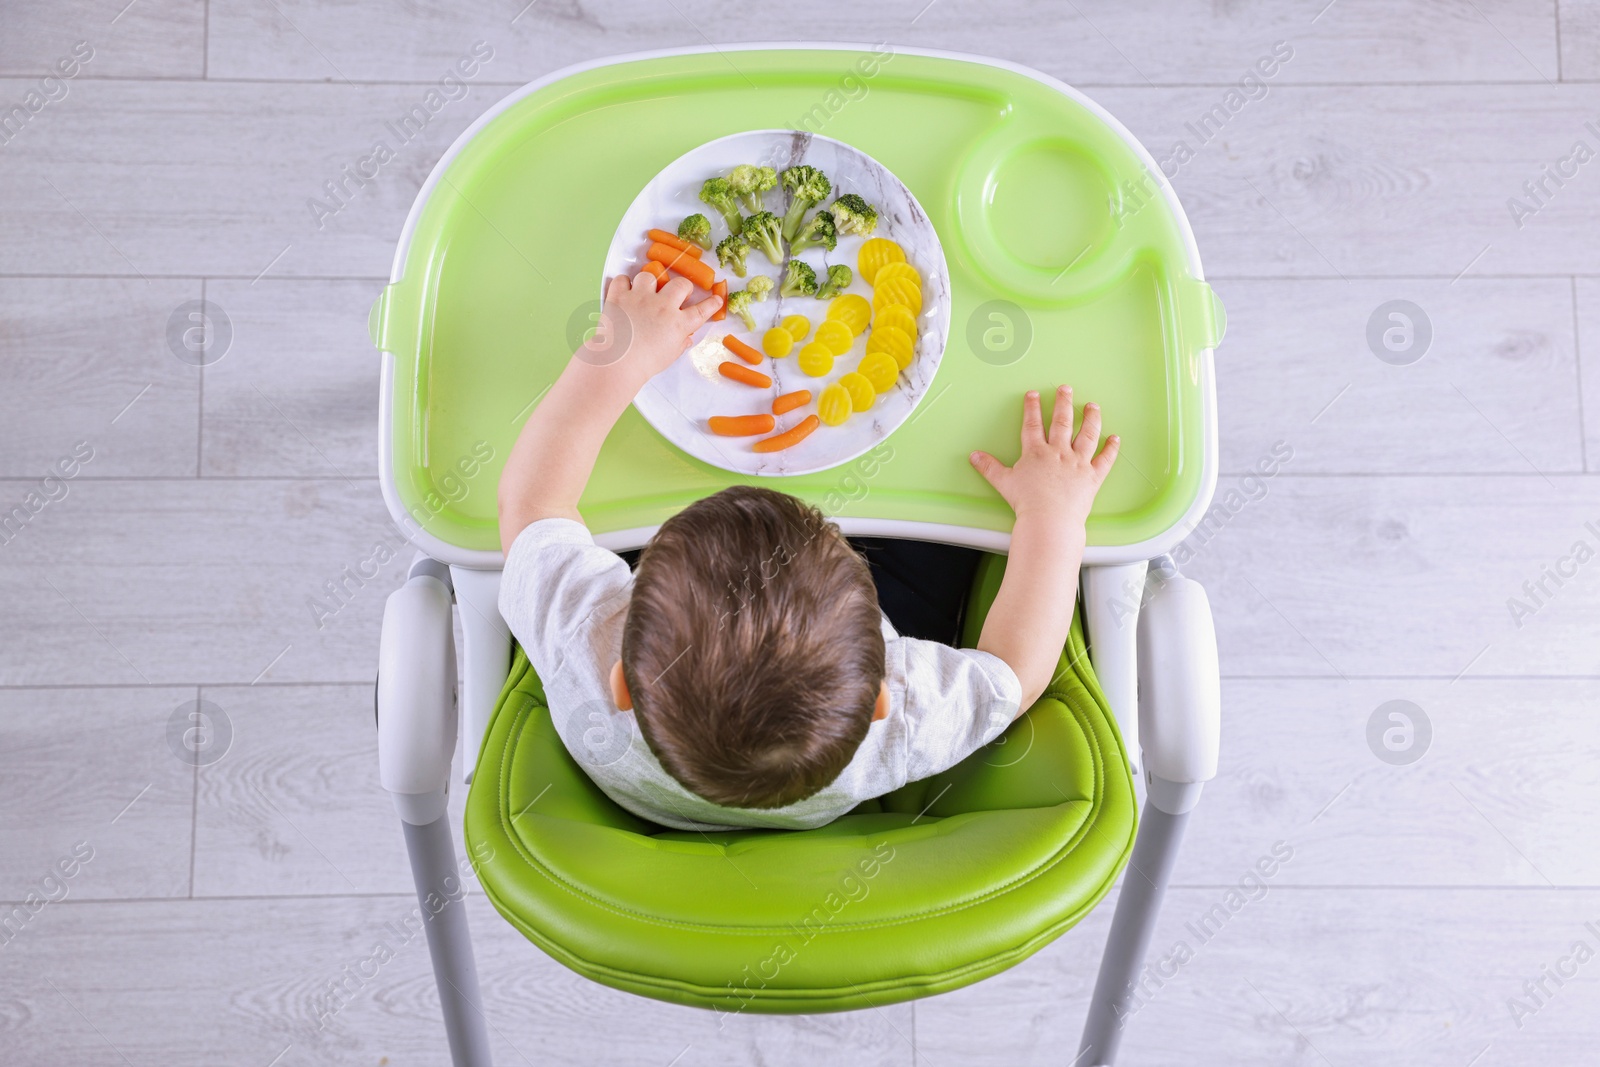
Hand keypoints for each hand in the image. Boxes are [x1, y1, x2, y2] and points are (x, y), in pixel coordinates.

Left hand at [584, 270, 721, 382]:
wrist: (618, 363)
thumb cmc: (644, 364)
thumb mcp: (669, 356)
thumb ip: (680, 343)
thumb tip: (686, 338)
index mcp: (678, 323)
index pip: (701, 311)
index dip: (711, 304)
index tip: (716, 299)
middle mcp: (662, 306)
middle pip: (680, 284)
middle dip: (682, 287)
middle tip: (677, 294)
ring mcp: (640, 298)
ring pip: (650, 275)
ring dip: (649, 283)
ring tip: (646, 292)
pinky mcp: (620, 296)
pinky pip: (622, 279)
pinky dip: (623, 283)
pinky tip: (625, 292)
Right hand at [969, 386, 1117, 526]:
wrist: (1049, 520)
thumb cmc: (1027, 503)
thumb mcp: (1004, 483)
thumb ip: (989, 467)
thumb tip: (974, 456)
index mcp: (1036, 452)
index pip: (1033, 424)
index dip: (1032, 407)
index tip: (1034, 394)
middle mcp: (1059, 452)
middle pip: (1062, 422)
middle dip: (1064, 403)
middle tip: (1066, 388)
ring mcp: (1078, 463)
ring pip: (1087, 434)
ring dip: (1091, 418)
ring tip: (1093, 406)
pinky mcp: (1092, 477)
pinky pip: (1105, 460)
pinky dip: (1111, 449)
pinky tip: (1115, 438)